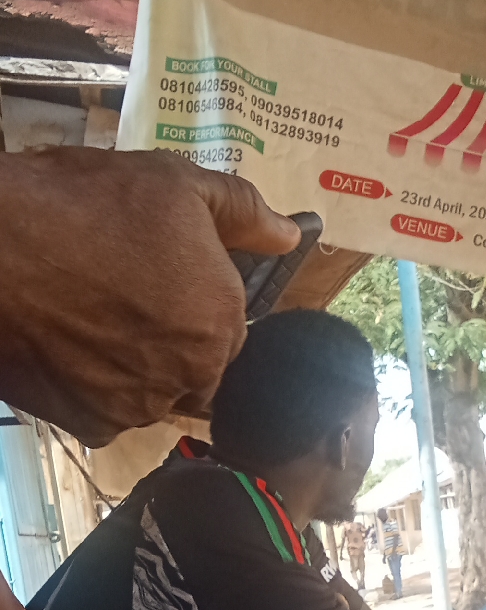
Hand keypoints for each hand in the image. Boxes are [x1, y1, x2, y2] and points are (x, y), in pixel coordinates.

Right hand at [0, 150, 299, 445]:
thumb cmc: (83, 205)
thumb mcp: (174, 184)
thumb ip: (243, 213)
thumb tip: (290, 236)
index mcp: (222, 320)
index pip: (230, 331)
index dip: (196, 305)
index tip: (161, 282)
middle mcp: (191, 375)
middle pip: (197, 371)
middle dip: (172, 342)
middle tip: (124, 299)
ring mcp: (140, 406)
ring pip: (153, 396)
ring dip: (135, 369)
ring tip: (92, 318)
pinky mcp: (90, 425)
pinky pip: (108, 414)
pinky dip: (95, 389)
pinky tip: (71, 347)